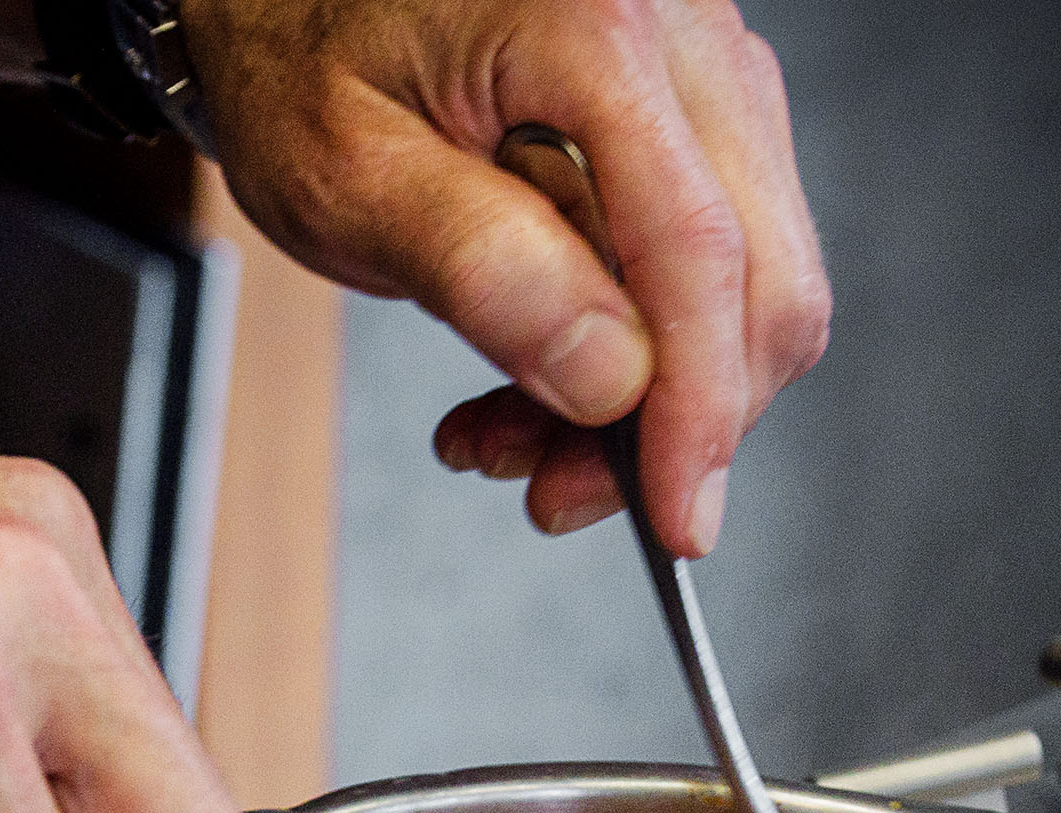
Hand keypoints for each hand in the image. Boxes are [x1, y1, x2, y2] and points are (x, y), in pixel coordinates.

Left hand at [188, 0, 829, 556]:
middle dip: (673, 420)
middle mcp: (677, 30)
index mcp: (595, 25)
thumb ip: (483, 272)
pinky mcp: (689, 111)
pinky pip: (710, 257)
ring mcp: (698, 67)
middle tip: (554, 487)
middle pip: (760, 276)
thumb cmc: (299, 49)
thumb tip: (612, 376)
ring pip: (748, 281)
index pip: (699, 253)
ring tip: (510, 428)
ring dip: (646, 394)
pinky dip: (637, 344)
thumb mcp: (346, 177)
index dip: (697, 410)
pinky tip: (542, 368)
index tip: (675, 516)